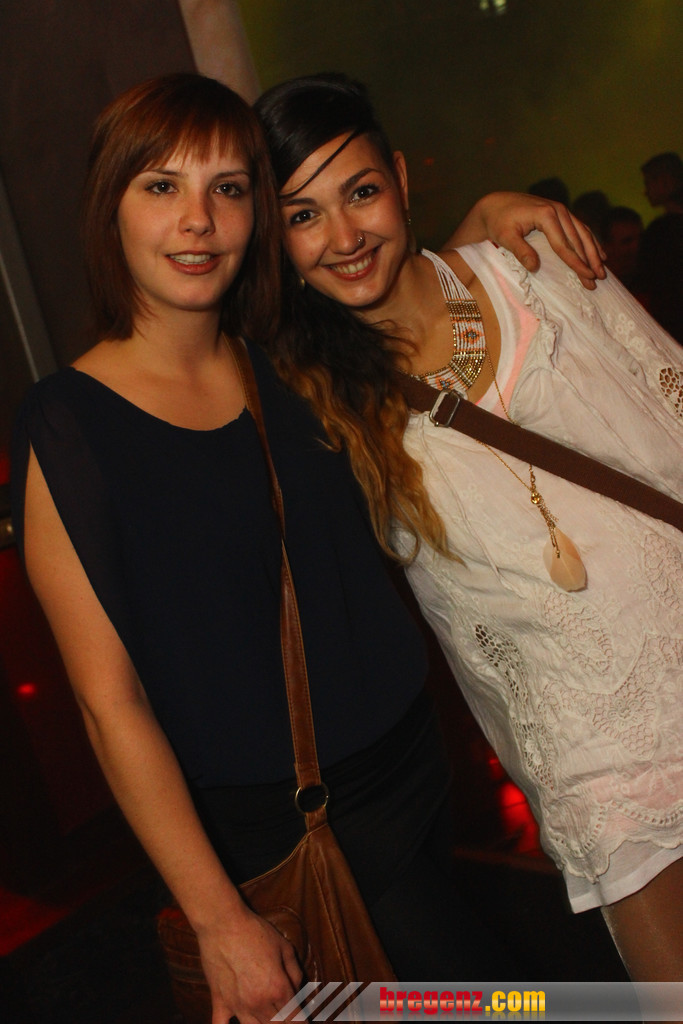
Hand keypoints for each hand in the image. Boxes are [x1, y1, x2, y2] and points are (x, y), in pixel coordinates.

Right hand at [197, 906, 302, 1023]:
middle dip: (285, 1022)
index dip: (302, 1022)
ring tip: (268, 1016)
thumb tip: (297, 989)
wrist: (223, 923)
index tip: (304, 1020)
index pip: (295, 1018)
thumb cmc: (255, 931)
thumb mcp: (284, 946)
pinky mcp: (219, 1001)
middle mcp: (259, 1002)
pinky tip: (236, 1022)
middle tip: (286, 1015)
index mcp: (278, 988)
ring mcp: (237, 1005)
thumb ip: (295, 972)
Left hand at [447, 191, 606, 289]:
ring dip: (594, 252)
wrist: (495, 204)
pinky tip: (599, 252)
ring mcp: (561, 210)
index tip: (587, 277)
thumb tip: (535, 267)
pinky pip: (579, 228)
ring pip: (583, 233)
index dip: (576, 263)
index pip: (564, 245)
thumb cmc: (498, 222)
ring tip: (603, 269)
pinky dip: (590, 241)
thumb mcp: (505, 237)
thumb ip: (520, 251)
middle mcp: (558, 209)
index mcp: (546, 215)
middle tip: (599, 279)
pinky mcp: (560, 213)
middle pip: (578, 239)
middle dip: (590, 260)